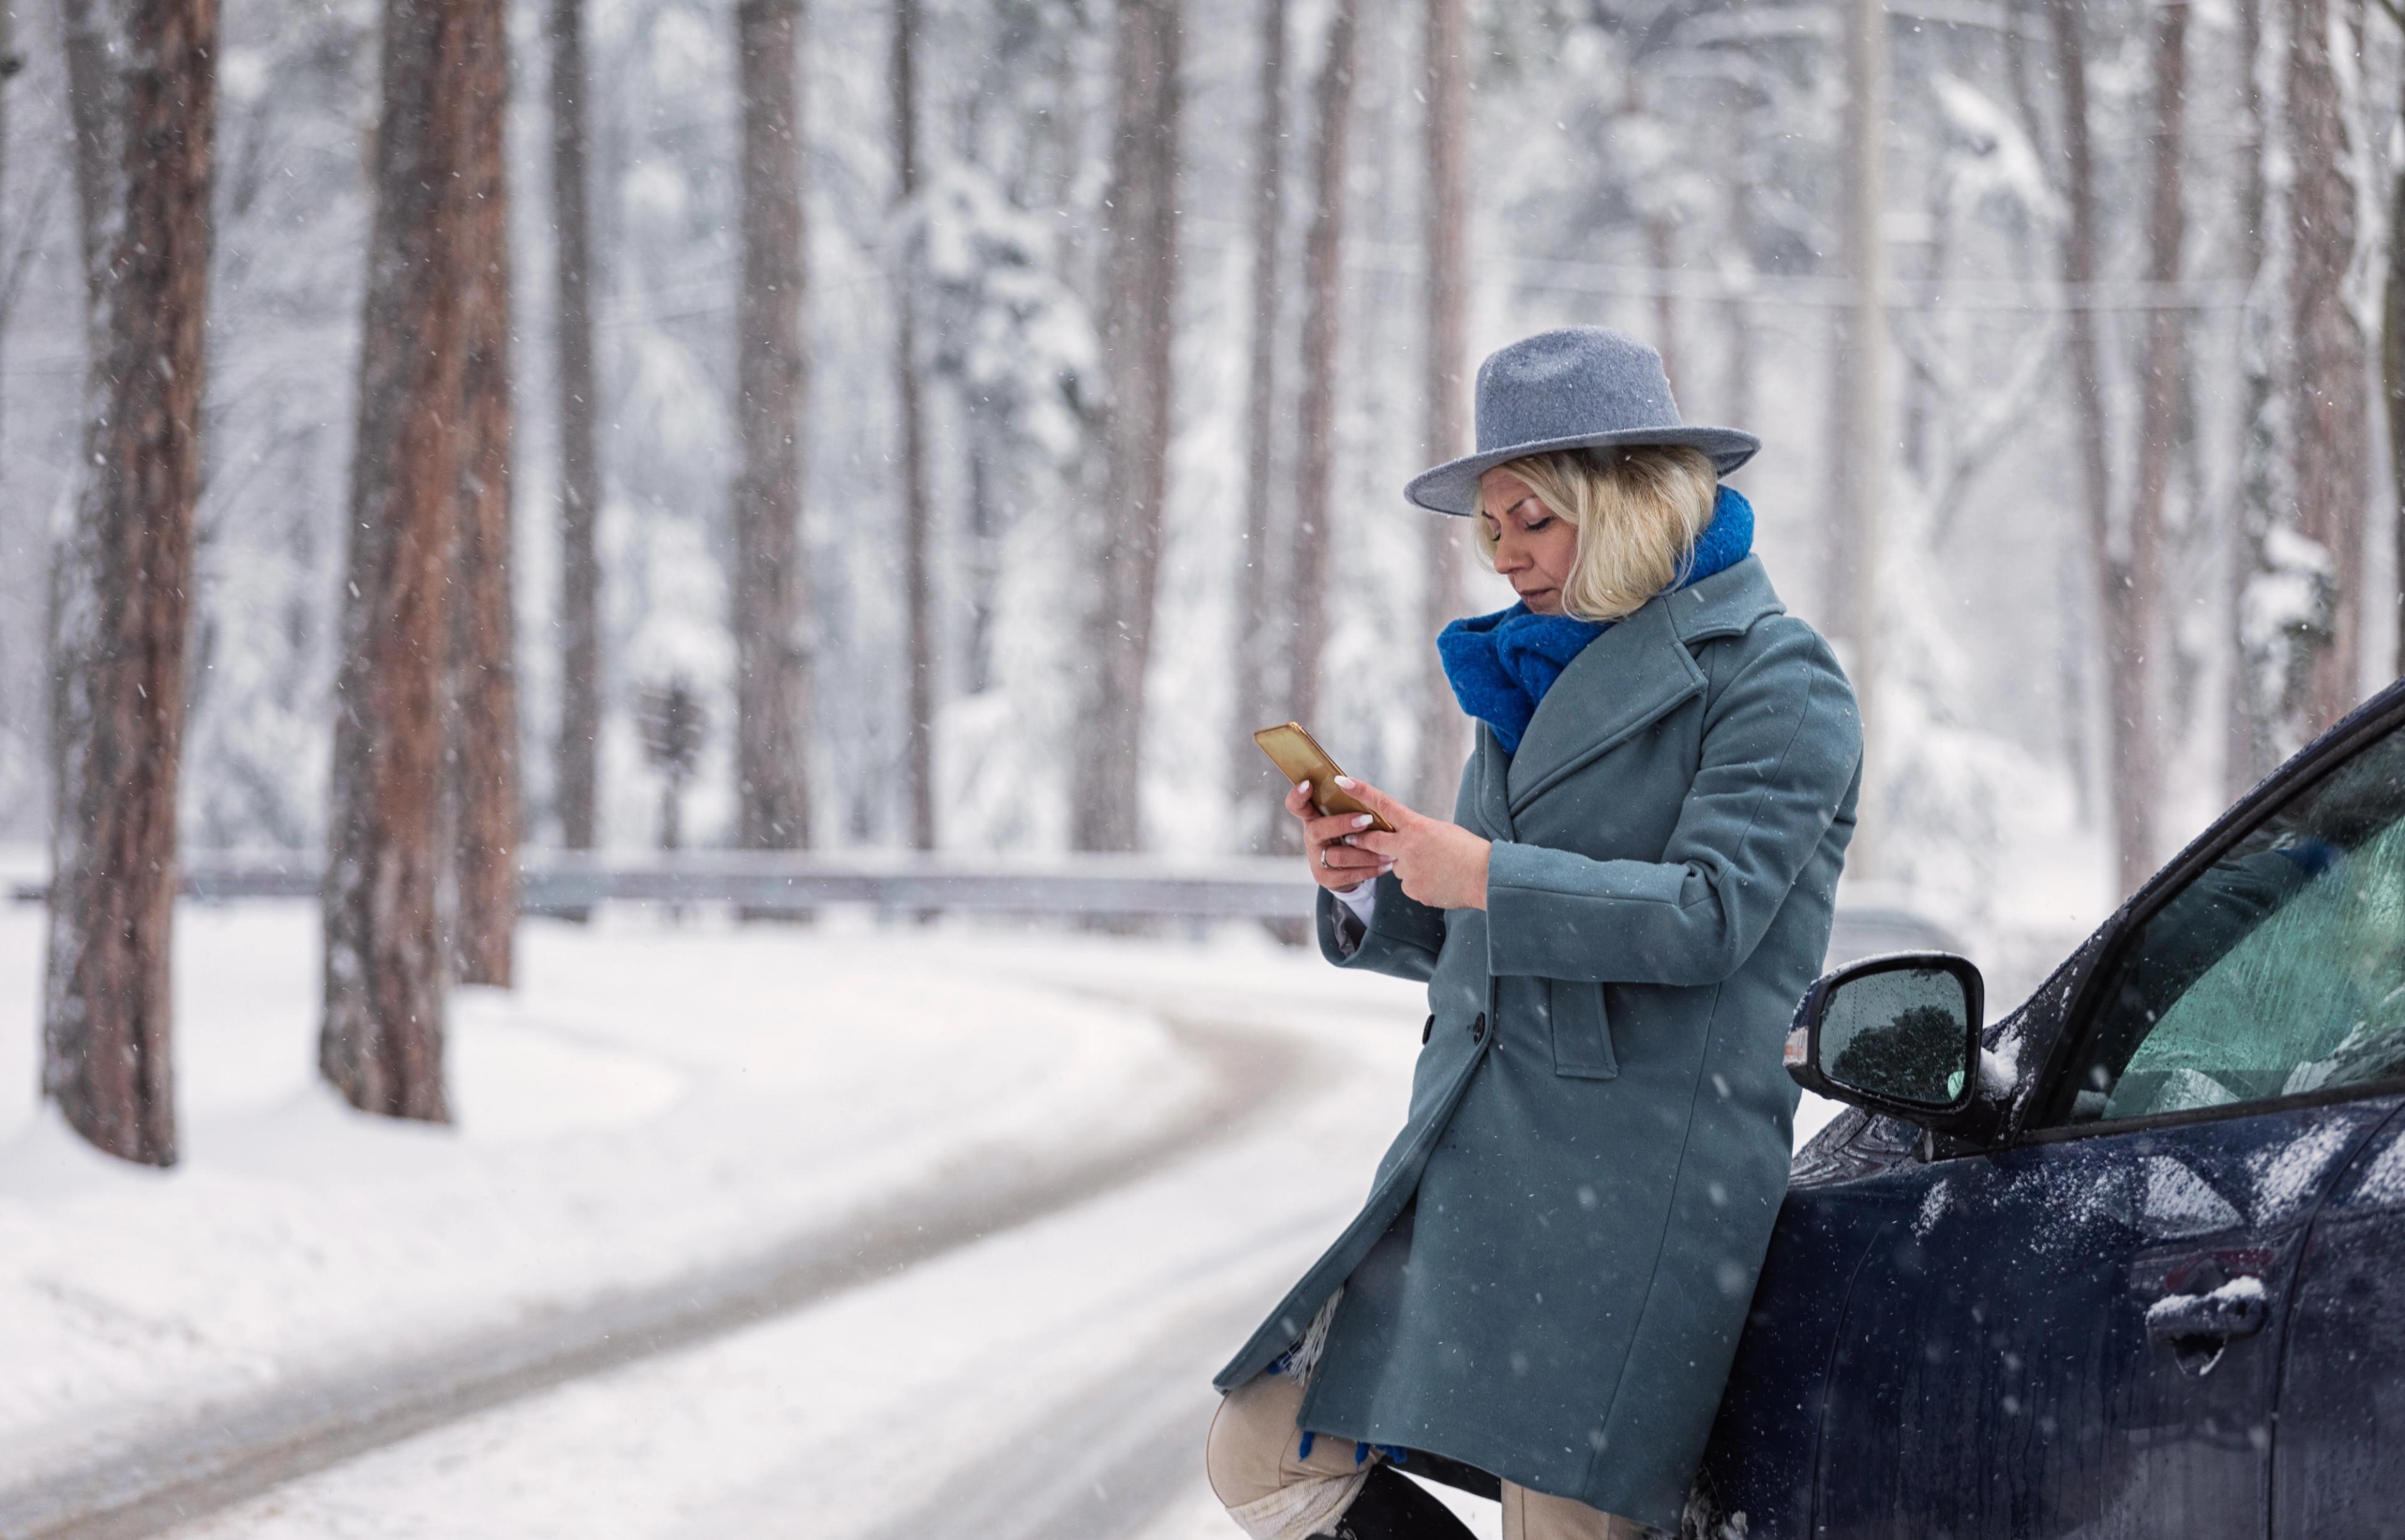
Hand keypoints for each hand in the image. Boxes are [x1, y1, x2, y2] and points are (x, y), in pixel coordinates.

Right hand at [1287, 779, 1394, 893]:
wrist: (1346, 870)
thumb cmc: (1349, 835)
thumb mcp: (1345, 818)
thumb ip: (1348, 806)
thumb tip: (1364, 789)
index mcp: (1313, 817)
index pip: (1296, 805)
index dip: (1298, 796)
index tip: (1308, 785)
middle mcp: (1311, 837)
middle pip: (1318, 829)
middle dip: (1343, 824)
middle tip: (1367, 819)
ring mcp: (1316, 859)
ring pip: (1338, 856)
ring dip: (1366, 853)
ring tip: (1389, 852)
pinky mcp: (1325, 878)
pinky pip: (1349, 875)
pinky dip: (1370, 870)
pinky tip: (1385, 866)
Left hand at [1341, 777, 1490, 910]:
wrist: (1485, 877)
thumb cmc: (1468, 850)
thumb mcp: (1441, 831)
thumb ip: (1417, 834)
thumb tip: (1404, 844)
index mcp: (1417, 826)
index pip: (1384, 805)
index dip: (1361, 792)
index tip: (1343, 781)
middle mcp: (1407, 847)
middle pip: (1373, 842)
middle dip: (1361, 840)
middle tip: (1351, 838)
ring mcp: (1408, 871)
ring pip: (1397, 867)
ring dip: (1410, 866)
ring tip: (1437, 867)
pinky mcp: (1412, 890)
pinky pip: (1409, 885)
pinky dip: (1420, 883)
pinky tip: (1439, 881)